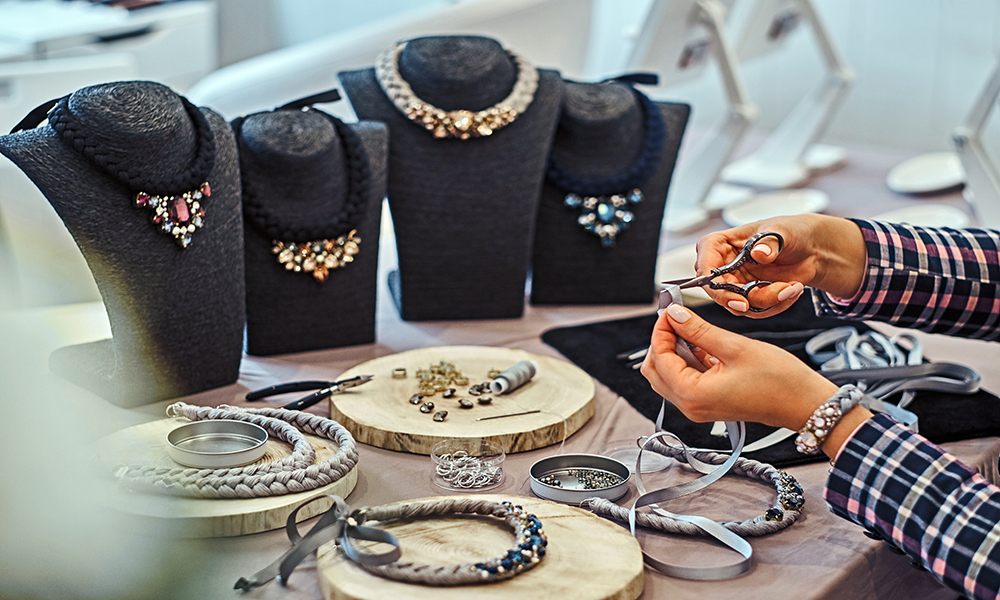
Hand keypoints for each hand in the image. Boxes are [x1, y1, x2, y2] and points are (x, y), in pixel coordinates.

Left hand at [640, 302, 838, 430]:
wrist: (804, 403)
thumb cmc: (779, 381)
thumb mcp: (734, 347)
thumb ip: (699, 330)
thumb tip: (674, 314)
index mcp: (692, 394)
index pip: (659, 358)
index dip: (661, 329)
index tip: (670, 309)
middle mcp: (690, 406)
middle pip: (655, 369)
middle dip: (662, 340)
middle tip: (677, 316)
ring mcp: (698, 406)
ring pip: (668, 374)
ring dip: (674, 349)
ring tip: (691, 326)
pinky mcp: (708, 402)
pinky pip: (685, 379)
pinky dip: (687, 359)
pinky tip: (703, 343)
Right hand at [694, 214, 866, 316]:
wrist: (809, 250)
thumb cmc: (789, 232)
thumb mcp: (782, 230)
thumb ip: (769, 242)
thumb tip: (759, 253)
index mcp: (719, 244)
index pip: (704, 265)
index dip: (714, 284)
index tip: (737, 297)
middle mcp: (721, 267)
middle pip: (720, 293)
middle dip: (751, 298)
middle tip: (779, 292)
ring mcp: (734, 284)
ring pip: (741, 305)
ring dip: (770, 300)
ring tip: (792, 286)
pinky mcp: (748, 298)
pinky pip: (756, 311)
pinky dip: (777, 304)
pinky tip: (791, 290)